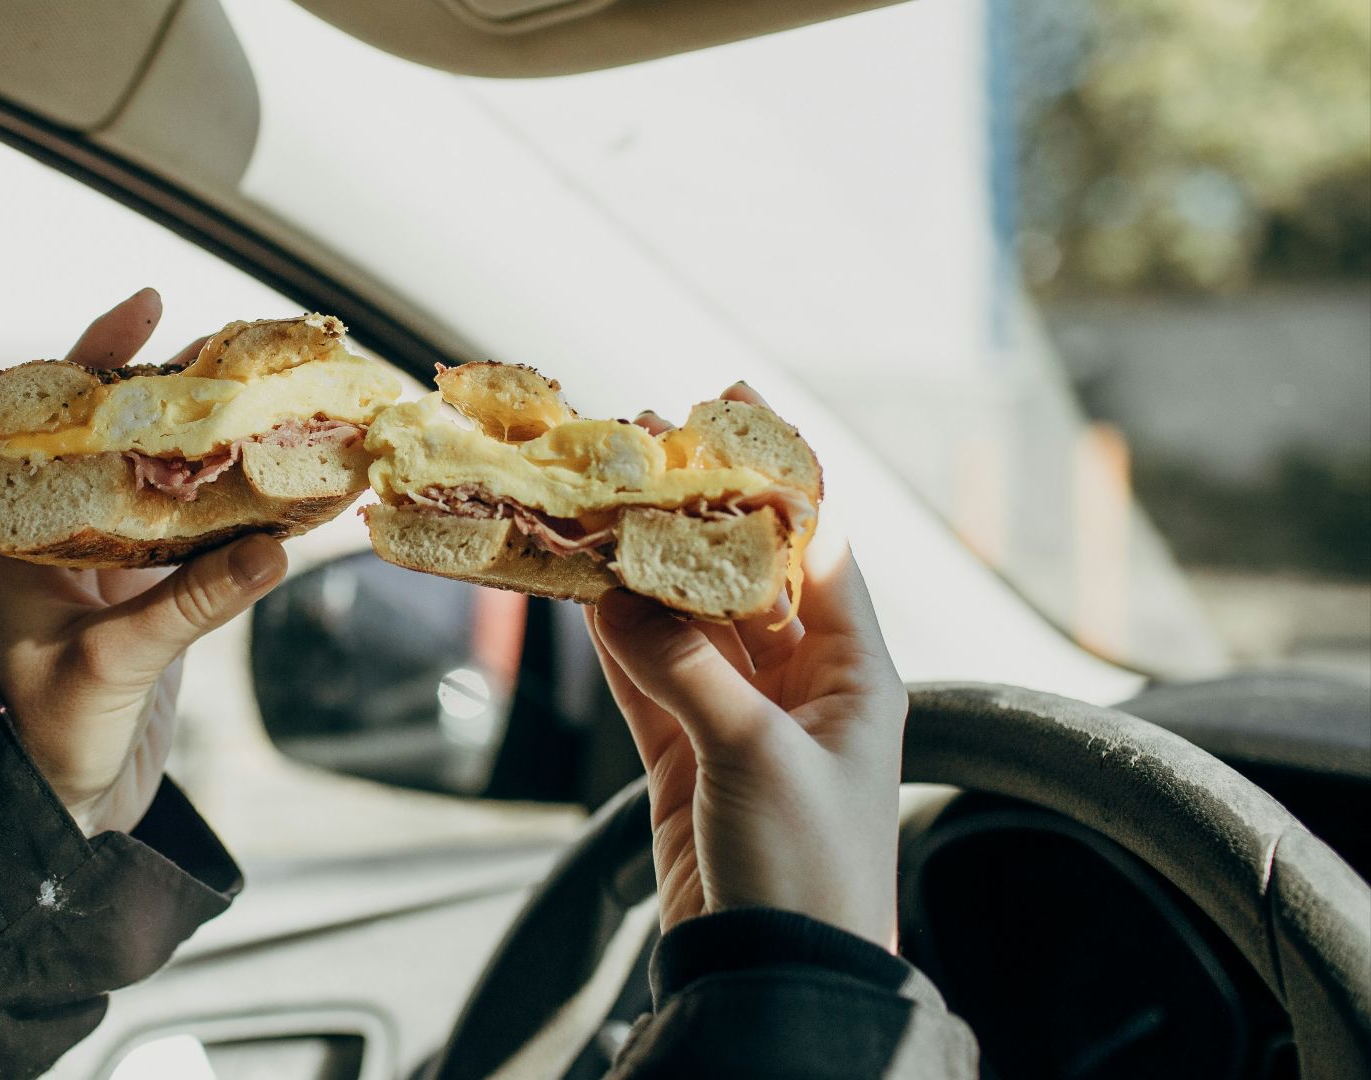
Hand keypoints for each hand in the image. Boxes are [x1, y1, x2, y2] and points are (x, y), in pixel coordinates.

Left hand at [0, 288, 287, 835]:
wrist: (52, 810)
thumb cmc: (47, 734)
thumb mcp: (113, 664)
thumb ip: (191, 606)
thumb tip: (276, 551)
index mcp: (24, 530)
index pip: (57, 418)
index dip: (100, 354)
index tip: (149, 301)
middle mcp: (69, 533)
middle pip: (129, 437)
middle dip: (187, 391)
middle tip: (250, 350)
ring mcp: (118, 564)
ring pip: (176, 484)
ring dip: (226, 450)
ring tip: (285, 403)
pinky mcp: (159, 600)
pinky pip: (209, 541)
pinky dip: (250, 515)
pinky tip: (296, 491)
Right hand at [592, 385, 905, 946]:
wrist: (777, 980)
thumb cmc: (808, 872)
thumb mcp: (755, 757)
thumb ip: (685, 670)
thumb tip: (614, 594)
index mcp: (856, 675)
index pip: (817, 548)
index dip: (775, 477)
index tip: (732, 409)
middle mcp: (803, 687)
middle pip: (741, 577)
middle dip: (692, 516)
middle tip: (640, 450)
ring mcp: (740, 720)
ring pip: (683, 623)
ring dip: (641, 571)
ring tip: (595, 505)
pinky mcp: (686, 759)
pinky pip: (647, 678)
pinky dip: (614, 637)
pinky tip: (583, 588)